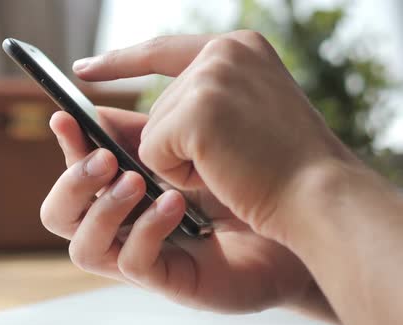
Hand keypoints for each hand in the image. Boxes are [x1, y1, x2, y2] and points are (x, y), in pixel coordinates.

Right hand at [42, 106, 317, 312]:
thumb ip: (145, 132)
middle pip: (58, 215)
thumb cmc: (243, 179)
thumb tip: (100, 108)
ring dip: (104, 208)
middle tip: (104, 158)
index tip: (66, 116)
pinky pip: (133, 261)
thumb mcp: (189, 147)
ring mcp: (142, 255)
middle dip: (72, 183)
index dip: (66, 147)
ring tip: (136, 179)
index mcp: (122, 193)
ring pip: (84, 248)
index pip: (74, 174)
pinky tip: (173, 202)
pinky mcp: (169, 278)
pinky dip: (146, 228)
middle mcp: (123, 227)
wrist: (295, 221)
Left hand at [72, 32, 356, 239]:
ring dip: (182, 161)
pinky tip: (219, 174)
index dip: (121, 62)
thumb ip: (188, 106)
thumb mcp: (237, 121)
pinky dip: (178, 175)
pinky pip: (153, 152)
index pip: (162, 51)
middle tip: (234, 158)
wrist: (319, 197)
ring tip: (231, 165)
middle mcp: (223, 51)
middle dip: (181, 145)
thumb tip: (107, 119)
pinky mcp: (195, 111)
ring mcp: (209, 78)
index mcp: (239, 48)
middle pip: (159, 107)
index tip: (84, 68)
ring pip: (153, 132)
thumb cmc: (284, 169)